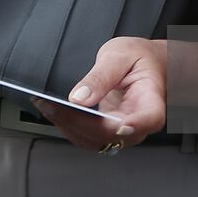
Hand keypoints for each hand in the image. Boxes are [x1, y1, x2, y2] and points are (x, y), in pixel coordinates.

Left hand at [32, 37, 165, 151]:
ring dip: (68, 126)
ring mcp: (124, 131)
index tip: (119, 125)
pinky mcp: (109, 132)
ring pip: (95, 141)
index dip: (134, 125)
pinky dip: (69, 126)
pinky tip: (54, 111)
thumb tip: (80, 98)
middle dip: (78, 122)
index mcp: (151, 100)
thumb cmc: (140, 58)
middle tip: (51, 105)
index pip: (149, 118)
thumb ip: (101, 76)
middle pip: (111, 134)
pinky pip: (88, 137)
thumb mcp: (121, 55)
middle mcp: (139, 122)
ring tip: (45, 105)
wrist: (146, 64)